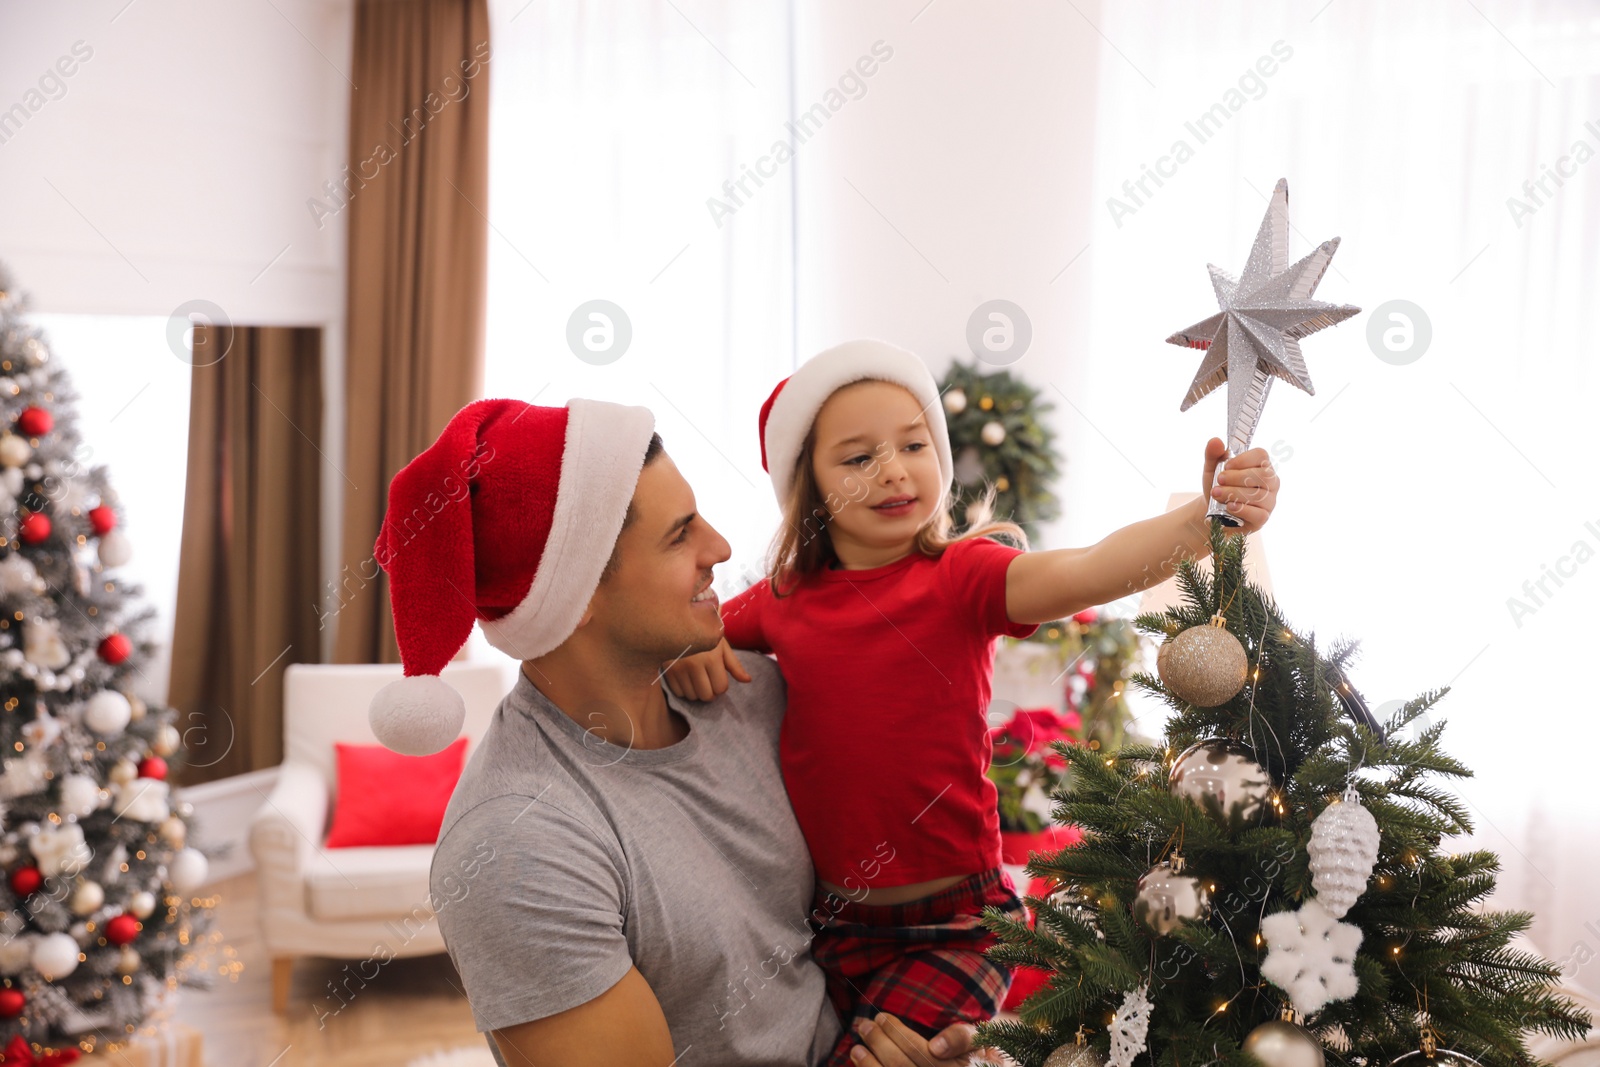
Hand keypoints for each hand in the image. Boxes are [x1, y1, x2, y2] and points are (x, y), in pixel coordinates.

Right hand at [661, 637, 750, 700]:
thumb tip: (748, 680)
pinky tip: (686, 680)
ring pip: (692, 696)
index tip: (719, 678)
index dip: (722, 686)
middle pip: (706, 695)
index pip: (721, 687)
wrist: (676, 621)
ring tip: (698, 680)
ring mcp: (678, 669)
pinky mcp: (667, 670)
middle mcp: (694, 665)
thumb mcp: (721, 644)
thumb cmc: (703, 632)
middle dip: (711, 692)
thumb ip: (734, 665)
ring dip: (697, 692)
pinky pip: (678, 693)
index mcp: (711, 658)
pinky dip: (684, 690)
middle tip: (709, 682)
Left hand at [850, 1013, 979, 1065]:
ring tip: (856, 1048)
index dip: (897, 1034)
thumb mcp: (981, 1042)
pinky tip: (862, 1066)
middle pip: (902, 1066)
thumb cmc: (980, 1059)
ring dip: (869, 1065)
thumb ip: (962, 1038)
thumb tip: (936, 1047)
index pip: (921, 1052)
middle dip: (879, 1043)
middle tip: (865, 1025)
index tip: (881, 1017)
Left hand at [1200, 437, 1279, 532]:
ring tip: (1216, 494)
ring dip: (1234, 493)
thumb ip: (1213, 454)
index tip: (1226, 466)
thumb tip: (1215, 441)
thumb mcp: (1212, 469)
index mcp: (1261, 465)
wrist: (1211, 511)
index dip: (1243, 459)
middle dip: (1237, 477)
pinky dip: (1242, 509)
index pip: (1261, 455)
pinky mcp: (1263, 518)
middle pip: (1262, 475)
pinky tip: (1229, 507)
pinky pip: (1258, 514)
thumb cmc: (1218, 486)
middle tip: (1219, 481)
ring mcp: (1269, 500)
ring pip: (1258, 495)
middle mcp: (1270, 482)